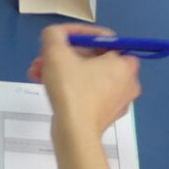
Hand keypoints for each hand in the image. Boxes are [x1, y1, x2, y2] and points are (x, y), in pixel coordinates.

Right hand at [30, 24, 140, 144]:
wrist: (74, 134)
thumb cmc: (71, 89)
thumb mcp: (56, 51)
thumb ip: (55, 35)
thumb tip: (57, 35)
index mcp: (125, 64)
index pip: (104, 40)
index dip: (81, 36)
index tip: (62, 42)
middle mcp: (128, 82)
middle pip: (94, 59)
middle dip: (66, 55)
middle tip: (46, 57)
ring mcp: (118, 102)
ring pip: (88, 77)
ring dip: (63, 71)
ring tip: (40, 72)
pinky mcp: (106, 117)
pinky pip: (88, 94)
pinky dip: (71, 88)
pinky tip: (47, 87)